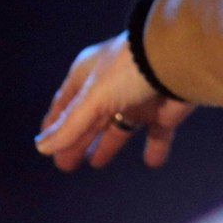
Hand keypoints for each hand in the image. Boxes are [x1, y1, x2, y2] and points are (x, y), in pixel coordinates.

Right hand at [35, 32, 194, 170]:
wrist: (181, 58)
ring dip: (108, 144)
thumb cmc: (130, 69)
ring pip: (120, 126)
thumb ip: (70, 125)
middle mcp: (113, 86)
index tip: (46, 146)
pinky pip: (159, 133)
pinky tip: (152, 162)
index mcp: (89, 75)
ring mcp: (139, 98)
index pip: (65, 104)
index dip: (55, 125)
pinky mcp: (165, 109)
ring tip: (96, 163)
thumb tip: (41, 147)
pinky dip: (156, 147)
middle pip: (90, 120)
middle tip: (66, 165)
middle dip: (77, 141)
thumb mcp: (94, 99)